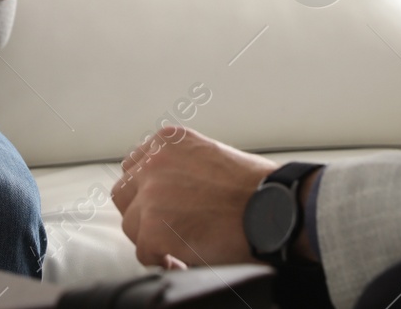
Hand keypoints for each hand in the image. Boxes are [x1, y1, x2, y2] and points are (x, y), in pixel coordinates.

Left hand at [110, 126, 274, 266]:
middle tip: (168, 226)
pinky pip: (144, 252)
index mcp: (168, 140)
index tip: (164, 205)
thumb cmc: (256, 187)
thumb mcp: (211, 155)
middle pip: (126, 192)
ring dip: (152, 236)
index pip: (136, 166)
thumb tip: (168, 190)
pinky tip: (184, 259)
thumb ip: (181, 165)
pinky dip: (162, 261)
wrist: (274, 208)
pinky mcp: (153, 229)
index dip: (149, 191)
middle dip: (143, 211)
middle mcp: (154, 162)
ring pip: (132, 223)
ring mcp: (151, 195)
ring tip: (182, 244)